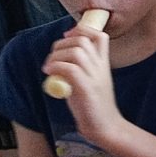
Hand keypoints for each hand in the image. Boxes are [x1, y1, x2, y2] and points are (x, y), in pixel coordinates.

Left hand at [42, 20, 123, 146]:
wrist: (105, 126)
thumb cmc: (94, 105)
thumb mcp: (91, 80)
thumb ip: (81, 67)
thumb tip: (61, 55)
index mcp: (103, 64)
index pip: (99, 36)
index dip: (81, 29)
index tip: (67, 36)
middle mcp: (100, 67)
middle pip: (82, 40)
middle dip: (61, 44)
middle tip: (53, 57)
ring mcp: (95, 77)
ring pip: (75, 52)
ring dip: (56, 56)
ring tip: (50, 67)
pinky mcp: (86, 88)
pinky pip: (70, 68)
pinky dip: (56, 67)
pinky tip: (50, 73)